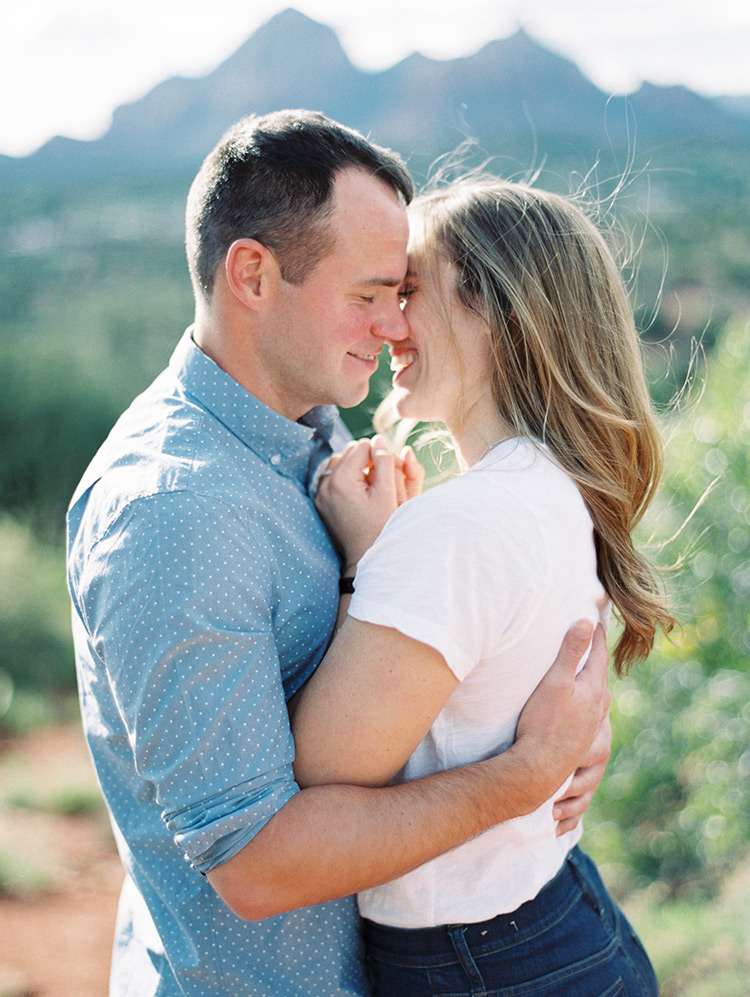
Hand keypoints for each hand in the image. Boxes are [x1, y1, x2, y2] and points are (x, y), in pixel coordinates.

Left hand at [315, 436, 423, 569]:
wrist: (365, 557)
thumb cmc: (381, 527)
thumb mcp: (389, 493)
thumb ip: (385, 462)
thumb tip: (379, 440)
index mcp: (342, 480)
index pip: (363, 446)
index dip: (382, 454)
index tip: (394, 470)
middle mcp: (326, 484)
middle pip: (349, 451)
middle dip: (368, 459)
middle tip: (384, 477)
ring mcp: (320, 493)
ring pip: (339, 462)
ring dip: (356, 467)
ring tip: (371, 484)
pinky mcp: (320, 501)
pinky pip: (332, 477)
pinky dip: (346, 478)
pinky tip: (359, 491)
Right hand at [512, 622, 610, 811]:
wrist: (539, 768)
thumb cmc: (543, 723)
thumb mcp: (555, 681)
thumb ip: (571, 652)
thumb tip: (586, 622)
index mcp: (593, 692)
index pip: (599, 658)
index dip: (598, 639)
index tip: (597, 623)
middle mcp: (597, 711)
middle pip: (602, 681)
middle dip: (599, 663)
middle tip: (595, 649)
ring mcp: (590, 731)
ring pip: (602, 706)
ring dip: (599, 690)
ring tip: (594, 684)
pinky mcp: (581, 747)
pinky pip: (595, 725)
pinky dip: (593, 714)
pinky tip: (586, 720)